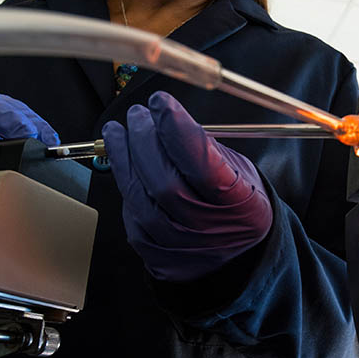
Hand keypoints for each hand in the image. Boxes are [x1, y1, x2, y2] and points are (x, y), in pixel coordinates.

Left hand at [103, 91, 272, 281]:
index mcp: (239, 203)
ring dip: (124, 158)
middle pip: (164, 182)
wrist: (238, 254)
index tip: (161, 102)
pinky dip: (126, 184)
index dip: (176, 130)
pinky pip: (131, 215)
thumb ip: (205, 148)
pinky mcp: (155, 256)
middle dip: (144, 140)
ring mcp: (179, 247)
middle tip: (138, 114)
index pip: (202, 164)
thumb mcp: (239, 170)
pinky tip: (126, 164)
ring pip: (139, 198)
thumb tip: (164, 118)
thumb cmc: (237, 203)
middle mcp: (208, 229)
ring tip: (119, 131)